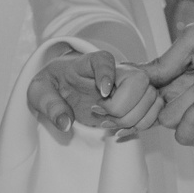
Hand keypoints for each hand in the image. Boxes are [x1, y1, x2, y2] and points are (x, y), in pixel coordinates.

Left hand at [27, 45, 162, 136]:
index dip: (107, 75)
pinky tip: (120, 132)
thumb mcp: (39, 91)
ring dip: (133, 119)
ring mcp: (129, 86)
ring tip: (108, 125)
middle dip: (122, 107)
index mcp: (89, 62)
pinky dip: (141, 126)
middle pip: (138, 80)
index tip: (102, 93)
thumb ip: (49, 105)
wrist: (62, 89)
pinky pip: (154, 112)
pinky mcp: (136, 102)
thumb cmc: (51, 85)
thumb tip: (65, 124)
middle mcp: (116, 71)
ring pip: (151, 97)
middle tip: (99, 115)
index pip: (104, 59)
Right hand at [142, 18, 193, 145]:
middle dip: (163, 90)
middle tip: (186, 75)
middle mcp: (188, 94)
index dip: (138, 87)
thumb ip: (164, 60)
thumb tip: (138, 78)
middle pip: (152, 105)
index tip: (135, 80)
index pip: (147, 88)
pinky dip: (190, 117)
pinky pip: (186, 135)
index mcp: (182, 72)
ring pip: (168, 119)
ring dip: (188, 97)